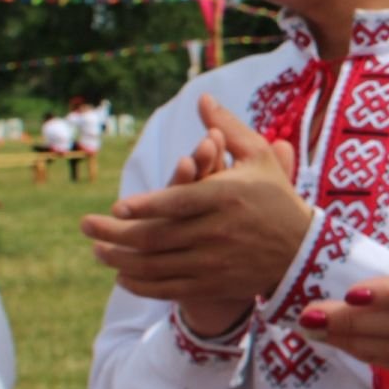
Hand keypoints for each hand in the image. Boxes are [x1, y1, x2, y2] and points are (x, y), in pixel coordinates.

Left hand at [81, 95, 309, 326]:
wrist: (302, 251)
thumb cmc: (277, 197)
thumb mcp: (258, 158)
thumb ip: (228, 128)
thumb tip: (202, 99)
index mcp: (226, 197)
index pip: (177, 202)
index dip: (145, 206)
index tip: (117, 205)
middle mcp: (218, 232)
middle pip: (156, 236)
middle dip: (114, 233)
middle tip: (86, 225)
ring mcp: (215, 262)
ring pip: (157, 265)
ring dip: (121, 260)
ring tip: (98, 250)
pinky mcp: (215, 285)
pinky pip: (169, 288)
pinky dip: (141, 284)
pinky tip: (123, 276)